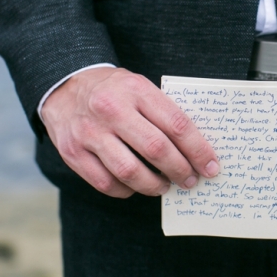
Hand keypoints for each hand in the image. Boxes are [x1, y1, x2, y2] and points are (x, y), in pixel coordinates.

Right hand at [41, 67, 219, 197]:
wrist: (64, 86)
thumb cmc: (113, 91)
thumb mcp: (139, 86)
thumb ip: (163, 112)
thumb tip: (195, 149)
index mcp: (135, 90)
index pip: (176, 124)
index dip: (198, 150)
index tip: (211, 166)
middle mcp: (111, 110)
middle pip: (156, 149)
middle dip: (180, 170)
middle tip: (190, 180)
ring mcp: (89, 133)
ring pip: (130, 171)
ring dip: (154, 185)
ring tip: (165, 186)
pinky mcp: (72, 153)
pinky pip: (106, 183)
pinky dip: (127, 190)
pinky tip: (136, 186)